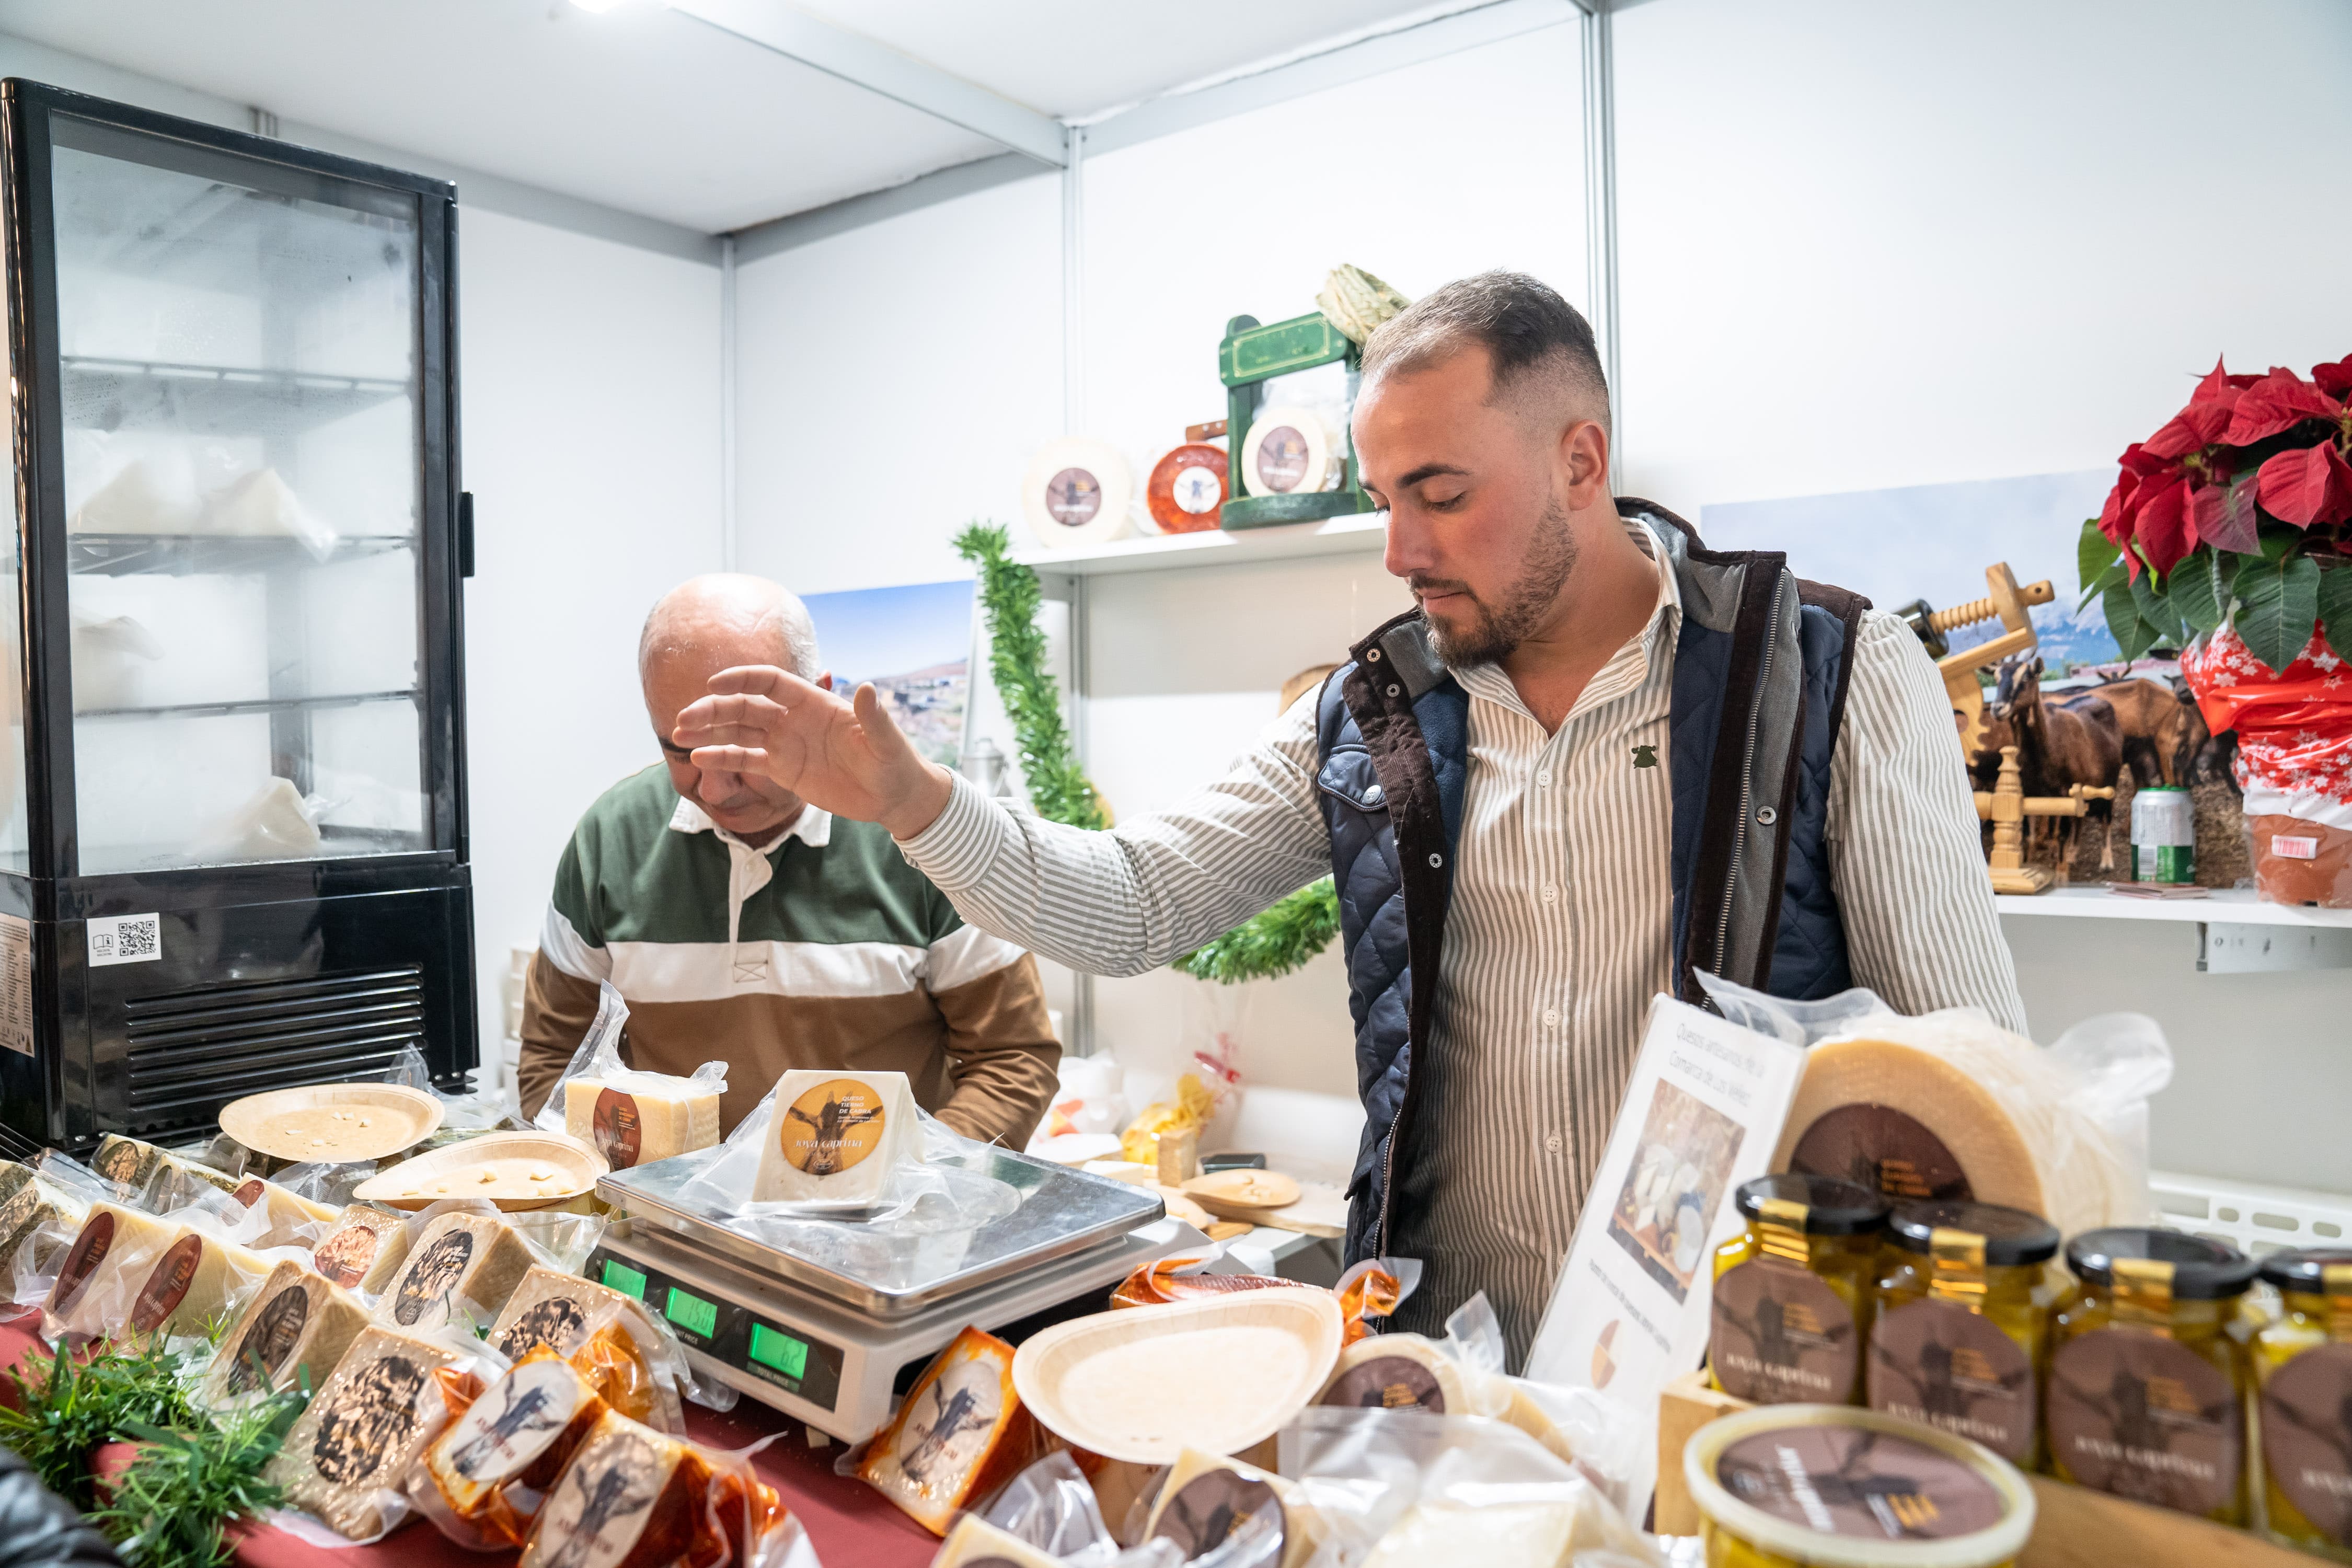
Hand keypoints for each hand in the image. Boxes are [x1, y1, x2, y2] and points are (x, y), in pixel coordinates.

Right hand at [672, 666, 954, 838]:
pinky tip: (699, 758)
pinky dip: (723, 758)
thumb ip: (874, 717)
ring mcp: (785, 744)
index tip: (714, 682)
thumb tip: (868, 688)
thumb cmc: (893, 763)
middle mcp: (794, 719)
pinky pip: (747, 760)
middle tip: (684, 719)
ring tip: (680, 734)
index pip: (772, 683)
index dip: (743, 679)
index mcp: (814, 703)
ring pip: (739, 731)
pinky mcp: (783, 770)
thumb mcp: (886, 742)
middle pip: (745, 706)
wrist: (893, 796)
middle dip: (714, 709)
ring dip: (710, 730)